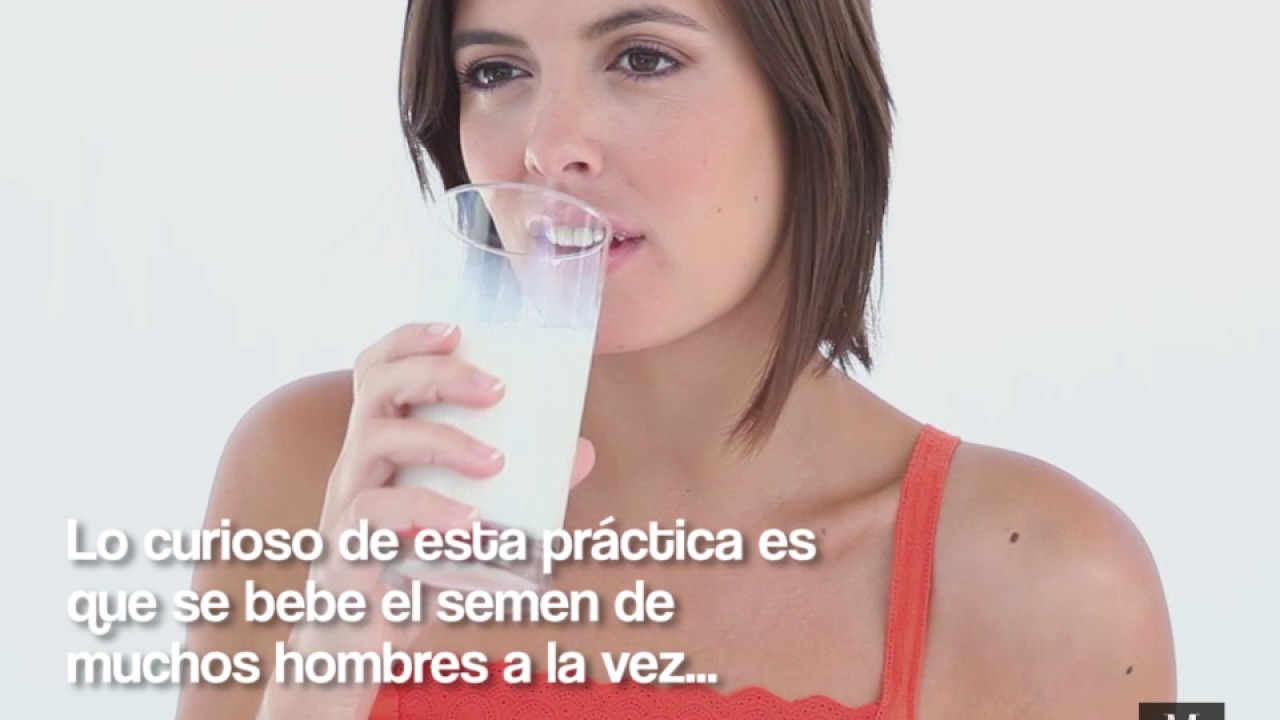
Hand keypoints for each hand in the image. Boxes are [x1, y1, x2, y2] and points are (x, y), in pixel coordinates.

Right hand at [258, 322, 594, 716]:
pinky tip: (471, 524)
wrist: (356, 641)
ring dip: (442, 440)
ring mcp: (346, 499)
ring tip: (495, 462)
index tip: (458, 330)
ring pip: (375, 438)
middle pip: (377, 386)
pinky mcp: (346, 546)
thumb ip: (521, 484)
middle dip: (438, 374)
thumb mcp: (470, 517)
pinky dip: (429, 511)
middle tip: (496, 389)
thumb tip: (582, 451)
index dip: (410, 338)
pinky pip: (378, 513)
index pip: (378, 367)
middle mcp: (357, 459)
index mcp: (381, 441)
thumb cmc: (414, 564)